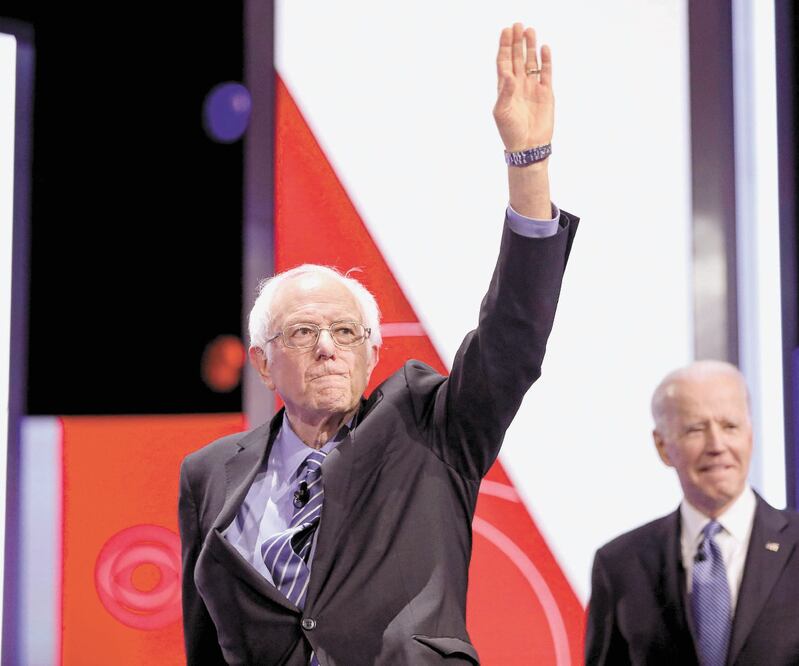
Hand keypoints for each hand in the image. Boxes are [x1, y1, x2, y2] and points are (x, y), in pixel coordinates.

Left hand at [493, 24, 553, 152]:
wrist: (528, 146)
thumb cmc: (510, 131)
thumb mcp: (502, 112)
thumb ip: (505, 92)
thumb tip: (509, 74)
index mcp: (505, 88)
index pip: (504, 62)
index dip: (505, 47)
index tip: (506, 32)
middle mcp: (518, 85)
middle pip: (517, 58)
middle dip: (517, 42)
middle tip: (518, 25)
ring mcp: (532, 88)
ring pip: (531, 62)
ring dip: (530, 47)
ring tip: (530, 31)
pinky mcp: (546, 93)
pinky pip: (546, 72)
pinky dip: (545, 60)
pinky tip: (544, 48)